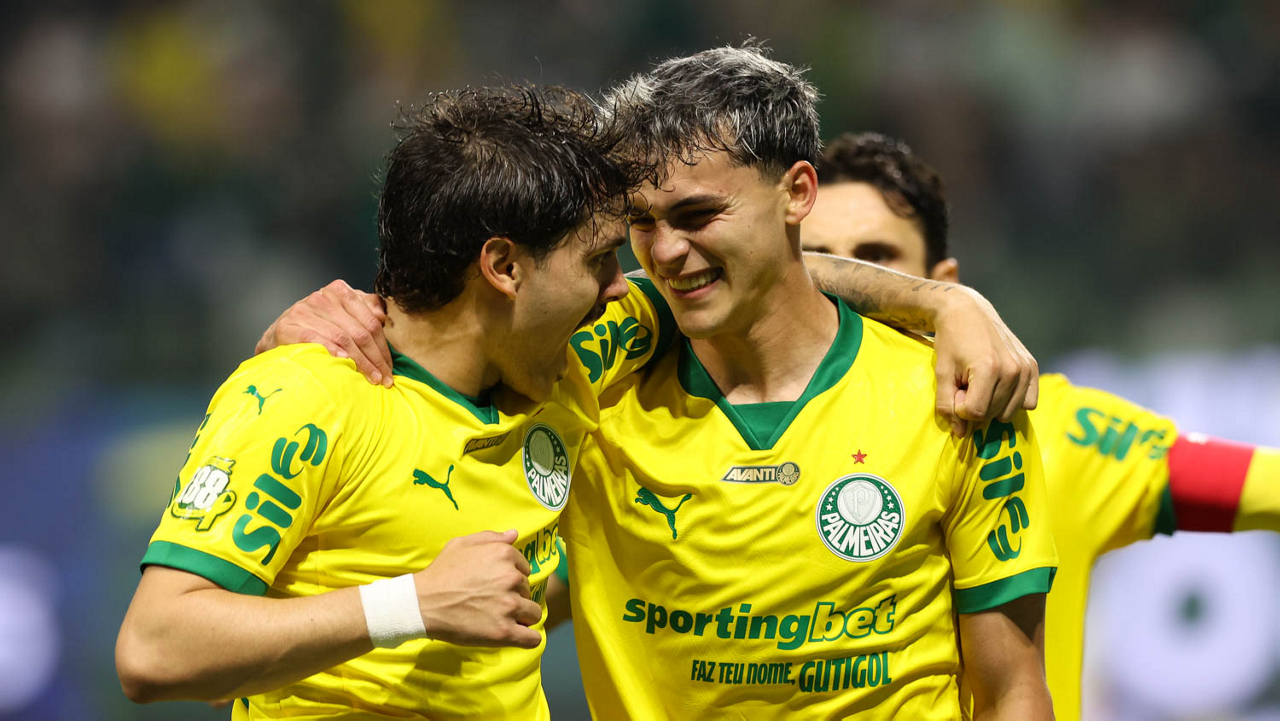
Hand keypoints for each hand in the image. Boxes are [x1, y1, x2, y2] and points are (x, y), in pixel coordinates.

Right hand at [255, 280, 392, 386]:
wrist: (281, 334)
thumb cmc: (318, 325)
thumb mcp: (343, 312)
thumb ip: (366, 308)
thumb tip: (382, 316)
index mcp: (340, 291)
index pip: (370, 321)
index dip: (383, 346)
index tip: (390, 367)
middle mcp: (322, 297)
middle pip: (359, 332)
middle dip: (375, 359)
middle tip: (384, 378)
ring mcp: (303, 311)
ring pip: (341, 337)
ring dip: (360, 362)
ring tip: (371, 378)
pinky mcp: (287, 326)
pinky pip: (315, 339)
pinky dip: (332, 351)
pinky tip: (344, 362)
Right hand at [414, 530, 542, 648]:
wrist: (422, 604)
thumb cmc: (440, 573)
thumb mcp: (461, 544)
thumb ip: (491, 537)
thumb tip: (514, 534)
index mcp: (504, 555)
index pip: (525, 570)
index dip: (512, 579)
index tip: (496, 586)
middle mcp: (511, 578)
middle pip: (528, 591)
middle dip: (514, 597)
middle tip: (492, 603)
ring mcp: (509, 606)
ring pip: (533, 613)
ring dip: (521, 617)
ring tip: (501, 619)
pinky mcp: (504, 631)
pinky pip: (532, 638)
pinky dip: (528, 638)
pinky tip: (519, 635)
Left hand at [932, 287, 1038, 436]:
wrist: (967, 311)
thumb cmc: (950, 341)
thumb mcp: (942, 373)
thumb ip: (947, 406)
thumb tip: (961, 434)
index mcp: (989, 369)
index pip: (975, 413)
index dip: (960, 407)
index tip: (955, 389)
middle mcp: (1013, 370)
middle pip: (993, 415)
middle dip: (975, 406)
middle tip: (966, 383)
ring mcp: (1026, 368)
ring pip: (1009, 413)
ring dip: (992, 405)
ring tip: (981, 382)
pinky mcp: (1033, 366)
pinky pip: (1027, 403)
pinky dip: (1011, 400)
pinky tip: (998, 385)